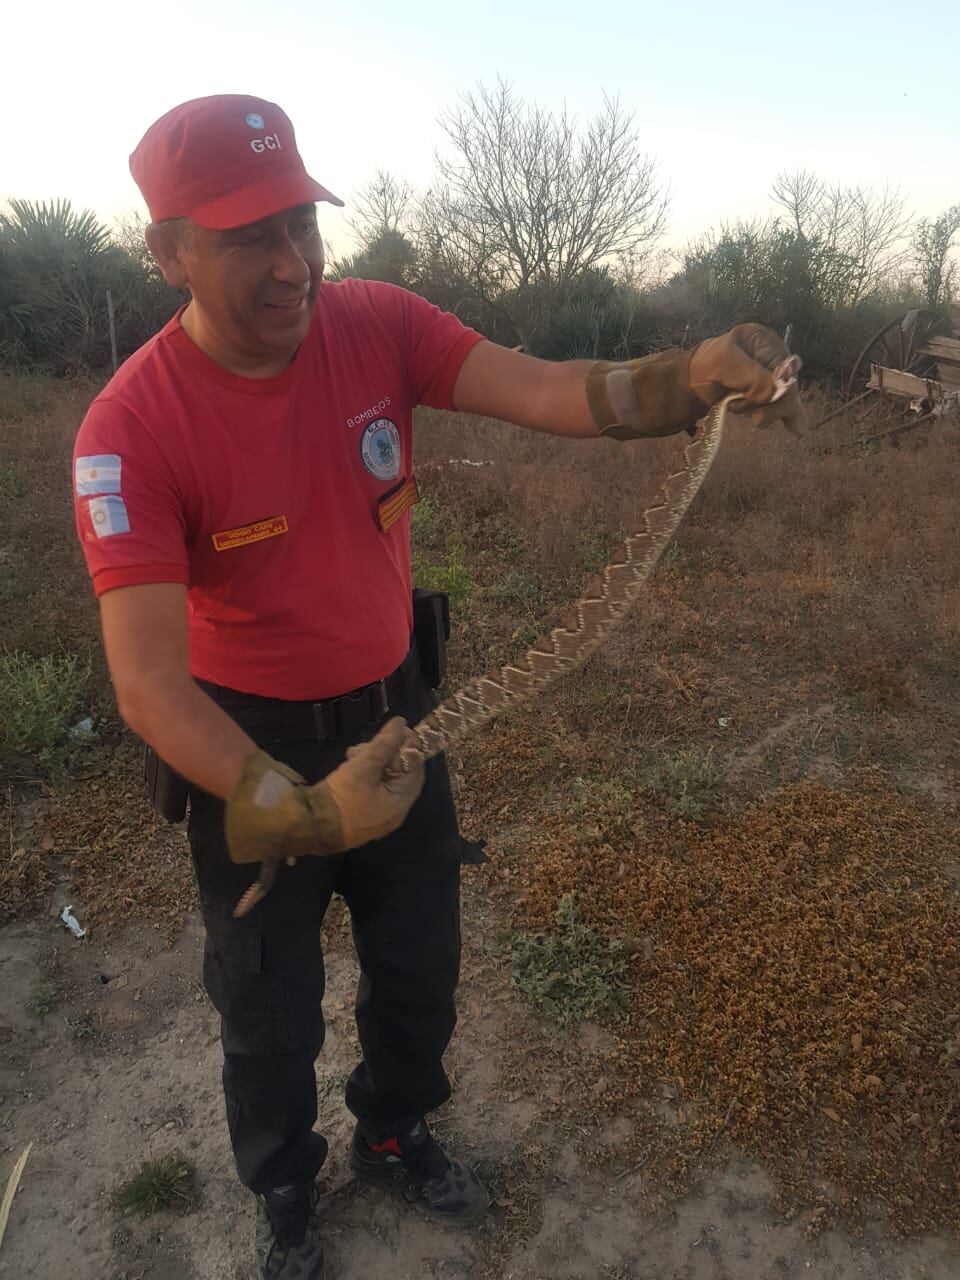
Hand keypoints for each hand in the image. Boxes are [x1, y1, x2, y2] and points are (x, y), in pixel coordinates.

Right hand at [225, 717, 424, 864]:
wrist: (309, 826)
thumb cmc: (340, 797)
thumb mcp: (364, 766)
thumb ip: (385, 744)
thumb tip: (401, 723)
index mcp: (400, 804)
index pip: (416, 771)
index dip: (408, 749)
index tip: (397, 732)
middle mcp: (393, 813)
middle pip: (398, 775)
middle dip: (385, 754)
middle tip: (368, 744)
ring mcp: (377, 817)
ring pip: (382, 781)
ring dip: (371, 762)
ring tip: (353, 754)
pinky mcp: (361, 816)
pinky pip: (371, 791)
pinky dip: (364, 776)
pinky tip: (348, 765)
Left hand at [586, 323, 806, 438]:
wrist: (654, 397)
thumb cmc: (681, 379)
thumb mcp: (721, 371)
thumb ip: (752, 377)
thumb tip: (780, 392)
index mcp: (754, 338)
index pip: (786, 367)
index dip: (781, 391)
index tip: (764, 411)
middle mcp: (757, 353)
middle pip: (786, 382)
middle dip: (775, 403)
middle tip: (757, 423)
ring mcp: (751, 373)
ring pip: (778, 396)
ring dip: (768, 411)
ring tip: (749, 420)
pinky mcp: (742, 392)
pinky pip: (769, 404)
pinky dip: (775, 415)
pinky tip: (795, 428)